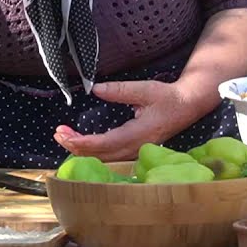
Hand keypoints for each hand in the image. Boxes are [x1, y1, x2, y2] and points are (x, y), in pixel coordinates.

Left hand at [52, 79, 212, 161]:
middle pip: (100, 155)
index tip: (65, 135)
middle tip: (58, 133)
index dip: (83, 141)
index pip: (105, 143)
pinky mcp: (135, 149)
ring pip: (104, 158)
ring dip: (83, 149)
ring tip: (64, 137)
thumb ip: (119, 90)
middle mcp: (135, 147)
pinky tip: (82, 144)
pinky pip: (110, 156)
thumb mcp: (144, 89)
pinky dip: (93, 151)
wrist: (189, 106)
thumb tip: (95, 88)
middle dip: (76, 146)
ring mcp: (135, 151)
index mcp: (138, 133)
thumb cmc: (168, 97)